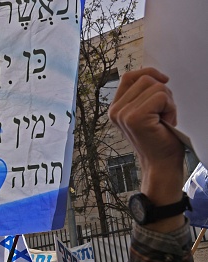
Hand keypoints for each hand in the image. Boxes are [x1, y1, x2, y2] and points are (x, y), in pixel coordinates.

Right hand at [109, 68, 183, 207]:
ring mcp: (123, 114)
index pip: (129, 76)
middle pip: (144, 78)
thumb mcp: (146, 112)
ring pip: (155, 86)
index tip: (163, 82)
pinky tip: (166, 122)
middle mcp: (115, 111)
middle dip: (162, 92)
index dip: (149, 73)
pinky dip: (170, 108)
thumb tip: (152, 74)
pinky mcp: (135, 118)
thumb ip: (143, 94)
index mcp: (115, 108)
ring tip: (163, 119)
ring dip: (167, 102)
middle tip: (162, 113)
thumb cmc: (158, 138)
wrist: (160, 163)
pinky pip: (160, 96)